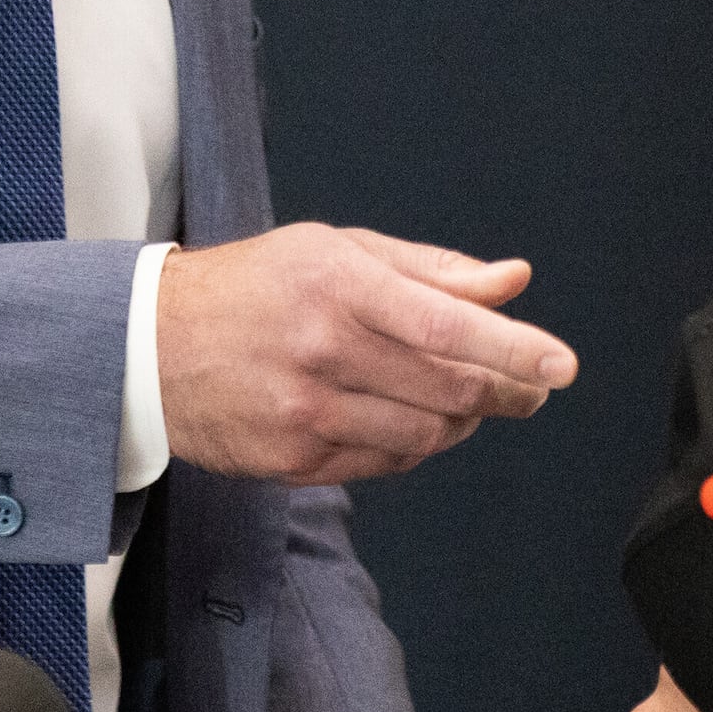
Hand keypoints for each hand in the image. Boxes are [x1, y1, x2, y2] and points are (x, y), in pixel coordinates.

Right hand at [158, 224, 577, 484]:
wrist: (150, 345)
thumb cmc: (256, 287)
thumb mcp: (337, 250)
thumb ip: (430, 270)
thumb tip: (512, 281)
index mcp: (338, 284)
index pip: (447, 325)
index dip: (514, 348)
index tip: (561, 365)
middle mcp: (322, 349)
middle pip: (448, 387)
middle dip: (508, 391)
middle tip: (534, 386)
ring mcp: (305, 411)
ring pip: (425, 432)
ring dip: (465, 419)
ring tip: (471, 399)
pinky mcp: (292, 458)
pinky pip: (387, 461)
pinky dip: (420, 442)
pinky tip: (418, 418)